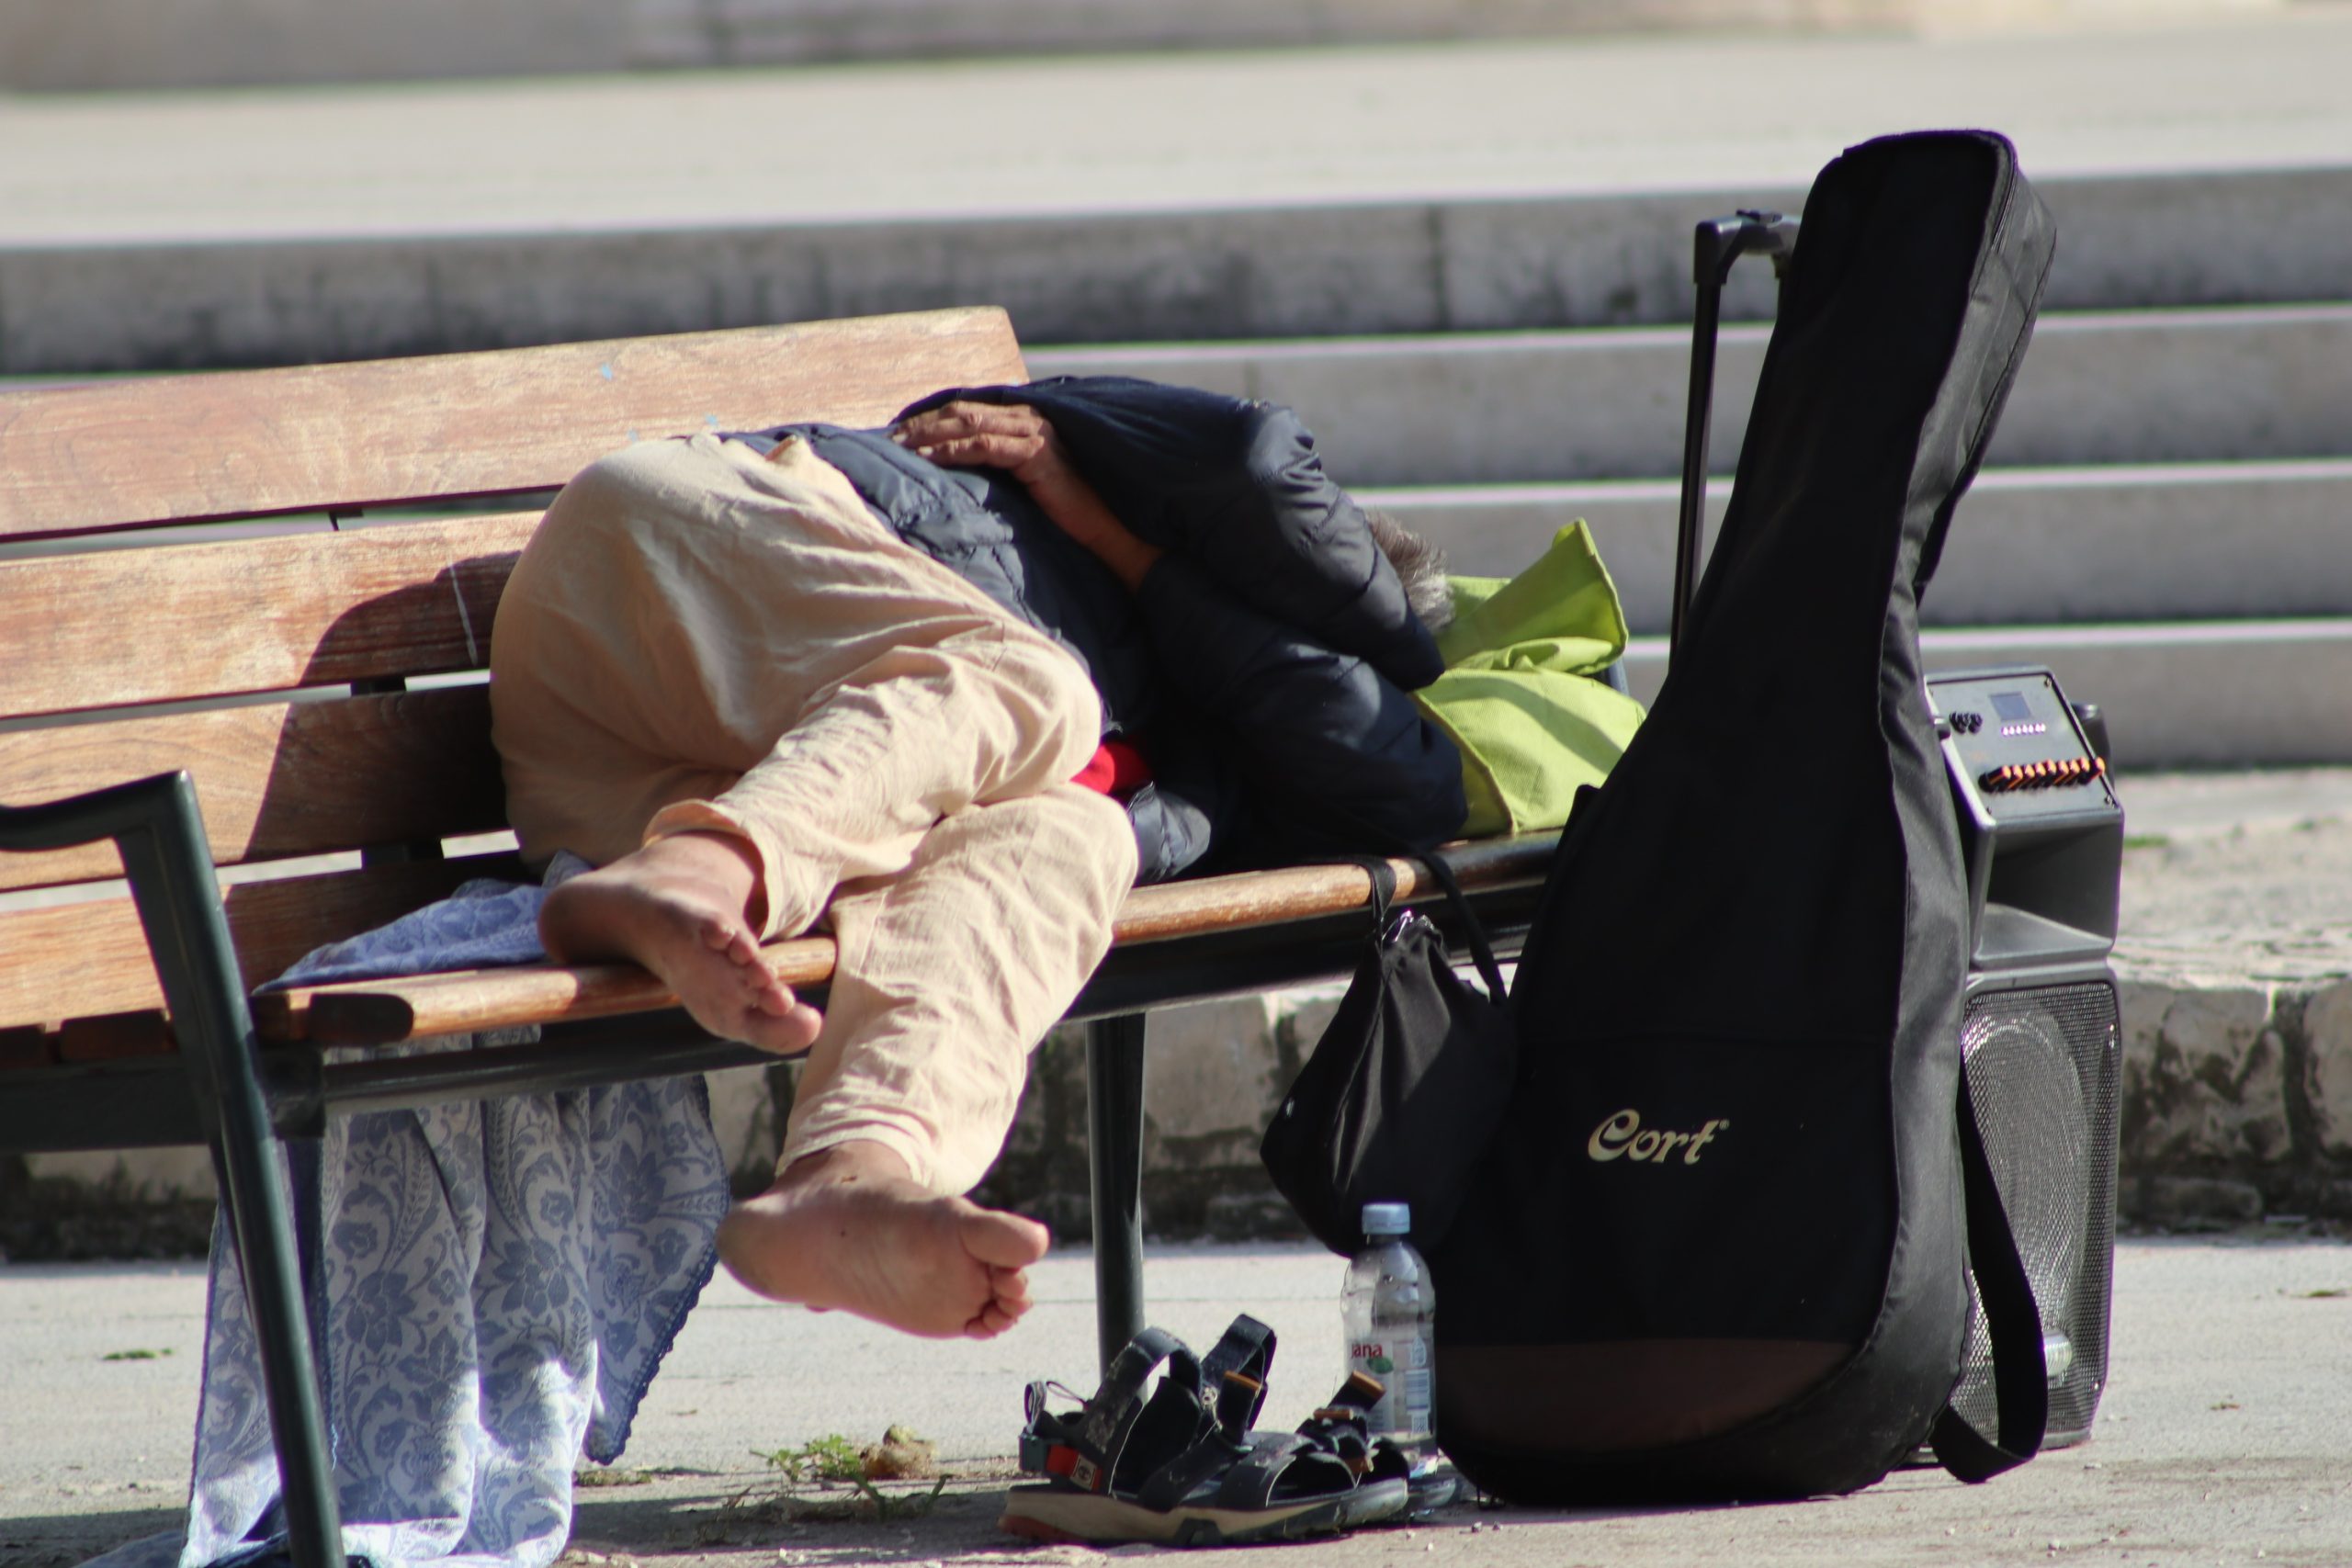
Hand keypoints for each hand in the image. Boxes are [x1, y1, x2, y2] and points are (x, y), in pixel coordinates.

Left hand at [893, 400, 1163, 590]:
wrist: (1109, 531)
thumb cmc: (1068, 516)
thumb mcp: (1024, 486)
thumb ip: (997, 471)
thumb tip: (952, 479)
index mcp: (1024, 422)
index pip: (967, 411)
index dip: (929, 419)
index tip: (897, 432)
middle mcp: (1029, 419)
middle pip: (961, 411)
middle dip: (920, 423)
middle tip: (886, 437)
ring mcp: (1036, 433)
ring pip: (968, 423)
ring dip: (928, 434)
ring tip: (898, 446)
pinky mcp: (1039, 454)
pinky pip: (986, 445)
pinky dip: (952, 450)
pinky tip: (928, 459)